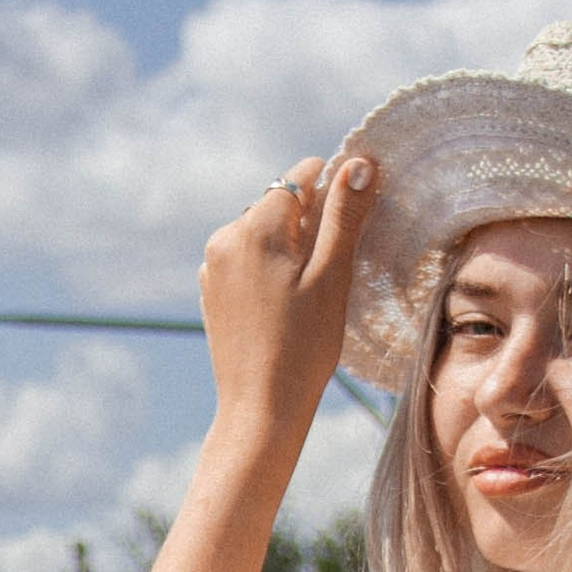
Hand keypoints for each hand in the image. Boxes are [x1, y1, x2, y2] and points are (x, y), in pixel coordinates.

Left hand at [196, 152, 375, 435]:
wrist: (259, 408)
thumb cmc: (304, 346)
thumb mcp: (333, 276)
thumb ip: (344, 215)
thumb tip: (360, 163)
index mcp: (256, 226)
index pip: (302, 175)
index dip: (333, 191)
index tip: (350, 224)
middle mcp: (225, 236)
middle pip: (279, 202)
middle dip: (309, 222)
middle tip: (330, 270)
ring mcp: (212, 264)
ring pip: (262, 231)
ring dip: (288, 245)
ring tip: (306, 292)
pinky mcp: (211, 289)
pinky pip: (246, 259)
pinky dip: (268, 267)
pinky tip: (283, 304)